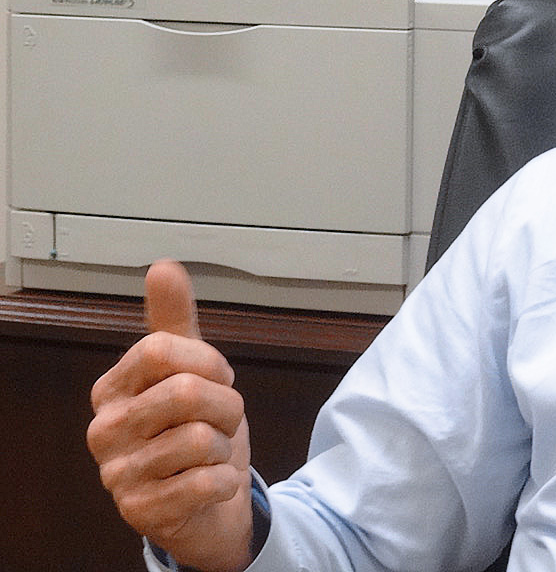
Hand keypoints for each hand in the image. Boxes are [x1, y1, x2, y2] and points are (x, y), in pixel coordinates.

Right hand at [87, 260, 255, 571]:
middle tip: (219, 421)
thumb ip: (175, 320)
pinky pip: (207, 482)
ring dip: (225, 446)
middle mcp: (105, 430)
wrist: (206, 502)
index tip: (215, 380)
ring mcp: (118, 475)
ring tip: (210, 455)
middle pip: (188, 392)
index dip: (208, 362)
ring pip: (202, 438)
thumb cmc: (195, 428)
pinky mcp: (143, 512)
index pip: (161, 348)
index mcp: (112, 388)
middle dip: (226, 405)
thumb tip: (162, 266)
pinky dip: (225, 481)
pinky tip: (211, 484)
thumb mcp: (188, 369)